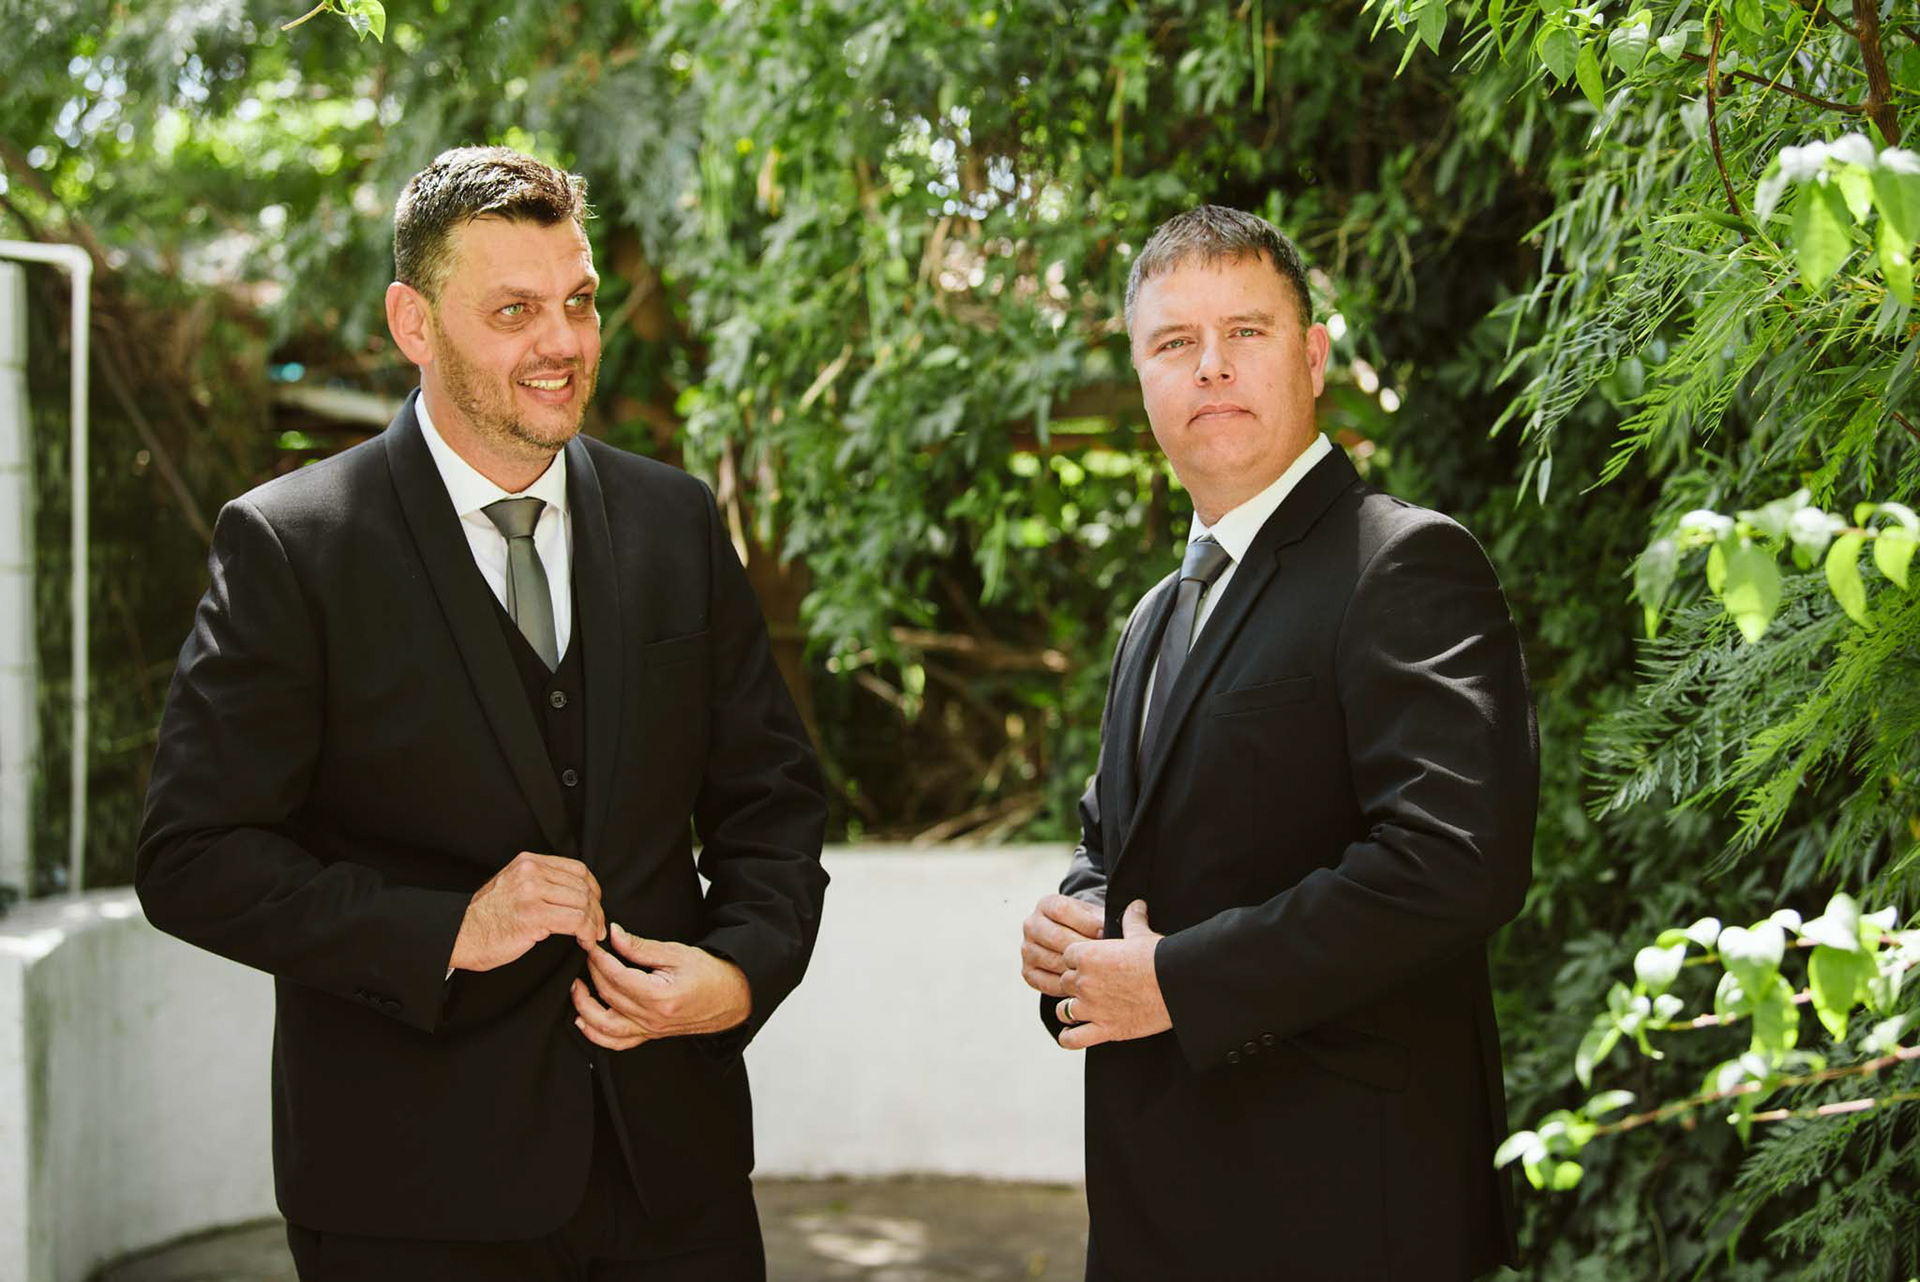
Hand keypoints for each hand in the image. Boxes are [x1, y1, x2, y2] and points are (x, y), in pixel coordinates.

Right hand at [449, 852, 604, 972]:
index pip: (578, 869)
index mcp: (528, 862)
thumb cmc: (485, 918)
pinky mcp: (533, 915)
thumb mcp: (513, 886)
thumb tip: (575, 894)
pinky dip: (587, 932)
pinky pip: (576, 920)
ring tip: (591, 936)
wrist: (458, 936)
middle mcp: (531, 872)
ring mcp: (531, 892)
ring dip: (594, 923)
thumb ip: (540, 882)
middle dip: (597, 910)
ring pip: (583, 903)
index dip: (594, 889)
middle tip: (598, 927)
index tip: (596, 906)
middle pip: (583, 886)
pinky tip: (584, 941)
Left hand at [570, 923, 752, 1050]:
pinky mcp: (650, 1035)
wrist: (732, 997)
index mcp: (660, 996)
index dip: (599, 958)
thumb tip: (614, 936)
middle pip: (609, 996)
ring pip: (605, 1026)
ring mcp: (650, 1030)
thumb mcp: (677, 952)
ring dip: (584, 1007)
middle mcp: (652, 1018)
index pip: (617, 976)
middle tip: (588, 955)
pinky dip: (596, 1035)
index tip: (591, 944)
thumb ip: (641, 947)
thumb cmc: (710, 974)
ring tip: (577, 988)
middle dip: (592, 973)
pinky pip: (617, 1042)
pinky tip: (584, 1021)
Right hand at [1021, 892, 1105, 997]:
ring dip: (1076, 969)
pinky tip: (1084, 986)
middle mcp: (1032, 925)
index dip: (1085, 922)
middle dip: (1083, 948)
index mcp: (1046, 904)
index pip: (1062, 910)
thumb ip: (1105, 917)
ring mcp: (1027, 949)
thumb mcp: (1095, 916)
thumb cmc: (1089, 928)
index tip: (1104, 932)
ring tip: (1097, 974)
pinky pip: (1046, 983)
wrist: (1074, 943)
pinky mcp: (1028, 972)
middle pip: (1056, 937)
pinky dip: (1066, 987)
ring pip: (1053, 960)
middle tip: (1104, 957)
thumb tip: (1131, 915)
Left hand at [1056, 900, 1168, 1048]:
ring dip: (1070, 1009)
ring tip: (1082, 1009)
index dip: (1078, 959)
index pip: (1067, 955)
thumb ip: (1132, 919)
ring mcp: (1091, 1008)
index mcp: (1088, 955)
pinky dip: (1069, 1038)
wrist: (1177, 985)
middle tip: (1092, 985)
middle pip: (1064, 981)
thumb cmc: (1161, 958)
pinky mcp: (1104, 1030)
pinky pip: (1072, 1039)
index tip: (1090, 962)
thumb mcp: (1142, 934)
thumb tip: (1136, 904)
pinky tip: (1073, 1034)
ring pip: (1063, 1009)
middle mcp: (1084, 981)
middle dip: (1075, 983)